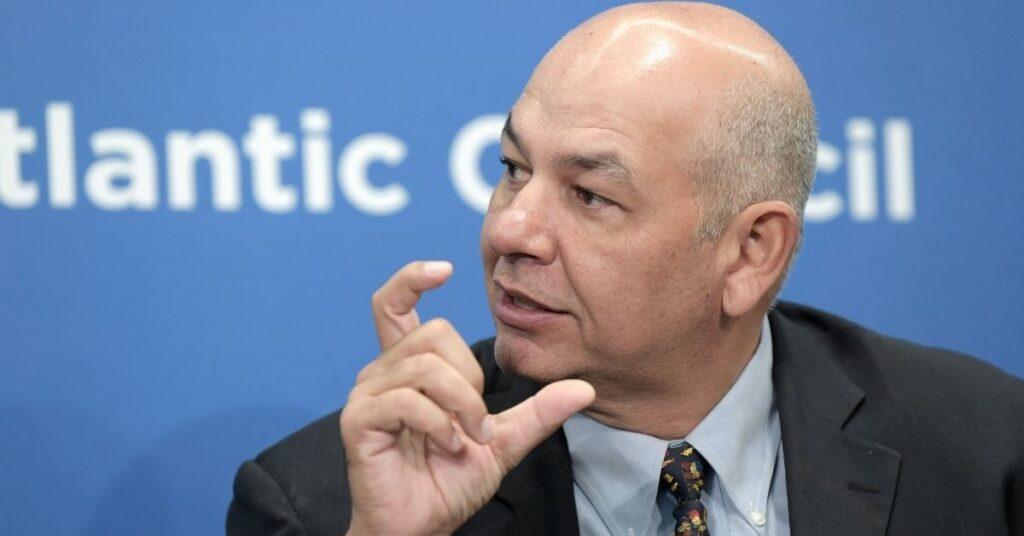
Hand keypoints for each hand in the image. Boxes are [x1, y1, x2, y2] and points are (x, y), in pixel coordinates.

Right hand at [341, 261, 594, 535]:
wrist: (421, 527)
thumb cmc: (449, 482)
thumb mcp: (503, 441)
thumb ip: (537, 412)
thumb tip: (585, 388)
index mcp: (408, 368)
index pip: (393, 304)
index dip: (413, 278)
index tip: (446, 270)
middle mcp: (382, 373)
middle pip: (435, 334)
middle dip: (472, 379)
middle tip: (478, 425)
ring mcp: (367, 395)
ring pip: (427, 366)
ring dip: (462, 406)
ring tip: (466, 440)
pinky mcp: (359, 420)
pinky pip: (408, 400)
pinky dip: (440, 425)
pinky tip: (449, 446)